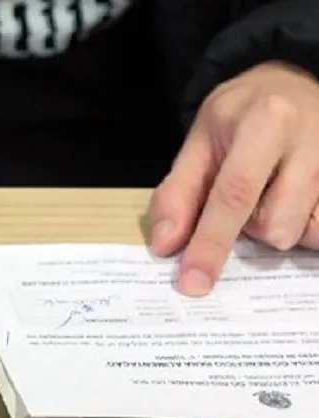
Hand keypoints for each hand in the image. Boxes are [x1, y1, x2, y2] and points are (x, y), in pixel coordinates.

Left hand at [147, 60, 318, 295]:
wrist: (294, 82)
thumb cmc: (241, 117)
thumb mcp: (199, 142)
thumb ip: (178, 194)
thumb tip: (166, 245)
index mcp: (265, 122)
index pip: (234, 195)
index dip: (211, 244)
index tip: (193, 283)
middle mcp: (311, 140)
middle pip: (274, 225)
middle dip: (250, 228)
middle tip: (247, 196)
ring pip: (304, 233)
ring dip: (278, 226)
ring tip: (274, 191)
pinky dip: (305, 225)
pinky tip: (298, 198)